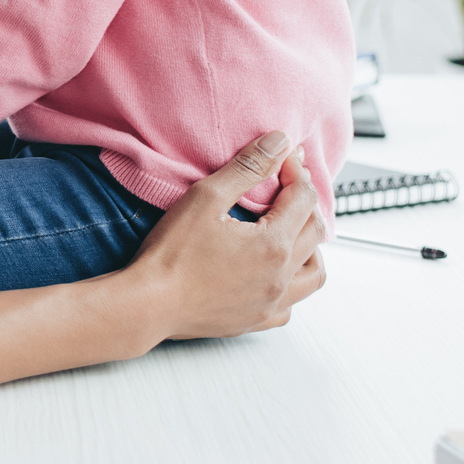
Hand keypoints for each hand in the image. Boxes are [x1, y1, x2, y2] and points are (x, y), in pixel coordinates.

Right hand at [123, 131, 326, 342]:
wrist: (148, 304)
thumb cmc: (171, 255)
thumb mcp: (206, 197)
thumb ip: (247, 167)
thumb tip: (278, 143)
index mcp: (273, 244)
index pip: (303, 198)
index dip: (295, 171)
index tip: (283, 159)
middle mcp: (281, 276)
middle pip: (314, 231)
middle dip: (305, 201)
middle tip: (287, 184)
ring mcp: (272, 302)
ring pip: (314, 273)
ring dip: (311, 246)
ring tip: (293, 230)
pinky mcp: (257, 320)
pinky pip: (291, 304)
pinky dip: (292, 284)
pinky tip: (276, 273)